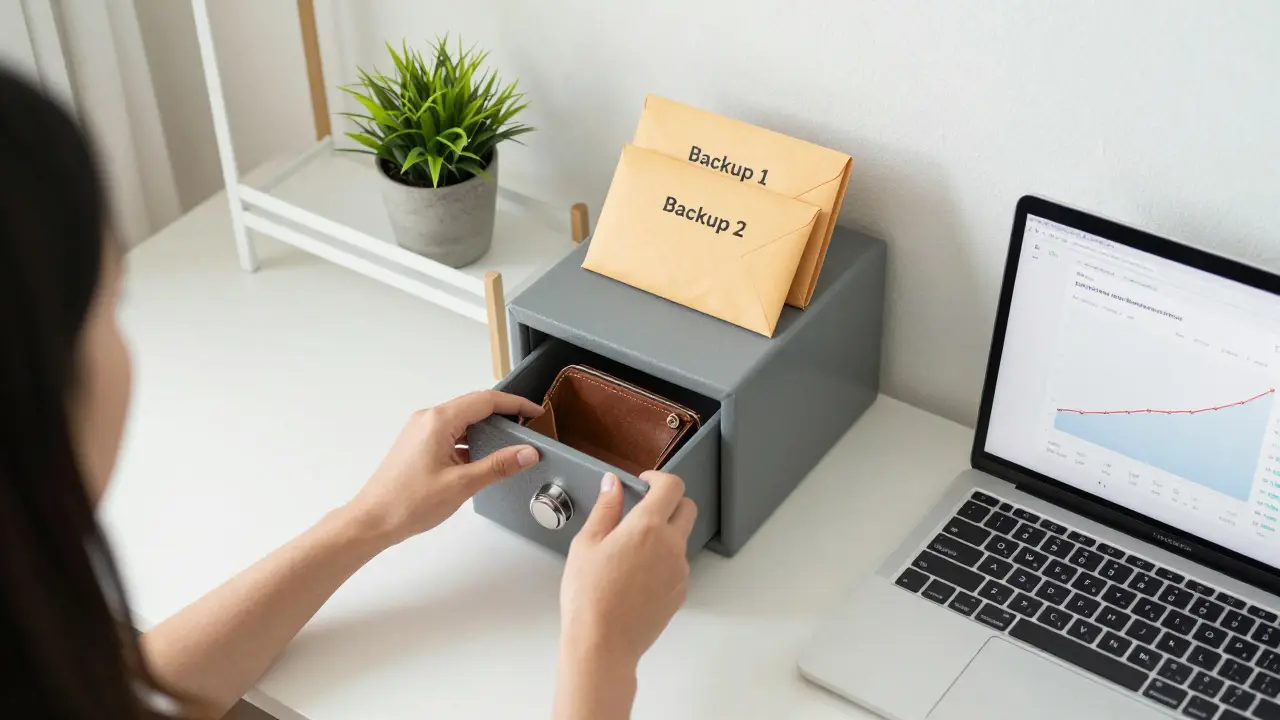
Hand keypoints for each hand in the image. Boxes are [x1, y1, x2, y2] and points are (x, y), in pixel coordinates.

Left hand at [344, 390, 543, 545]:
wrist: (372, 521)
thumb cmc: (407, 503)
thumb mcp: (461, 484)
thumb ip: (498, 465)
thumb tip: (527, 453)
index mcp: (438, 421)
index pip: (486, 400)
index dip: (515, 404)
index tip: (535, 411)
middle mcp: (428, 419)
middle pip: (474, 406)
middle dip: (503, 415)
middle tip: (527, 428)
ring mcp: (421, 431)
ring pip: (462, 421)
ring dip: (486, 430)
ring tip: (508, 446)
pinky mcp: (418, 444)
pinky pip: (450, 433)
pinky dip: (470, 442)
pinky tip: (480, 460)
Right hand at [559, 471, 696, 671]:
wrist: (603, 643)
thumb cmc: (589, 597)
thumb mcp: (586, 544)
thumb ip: (605, 508)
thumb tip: (612, 484)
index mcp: (647, 527)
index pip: (672, 486)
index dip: (659, 478)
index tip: (645, 483)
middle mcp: (671, 545)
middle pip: (687, 508)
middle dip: (669, 502)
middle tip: (644, 509)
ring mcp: (679, 570)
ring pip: (681, 538)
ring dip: (665, 533)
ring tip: (632, 550)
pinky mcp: (680, 591)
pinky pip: (677, 565)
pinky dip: (664, 560)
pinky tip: (636, 574)